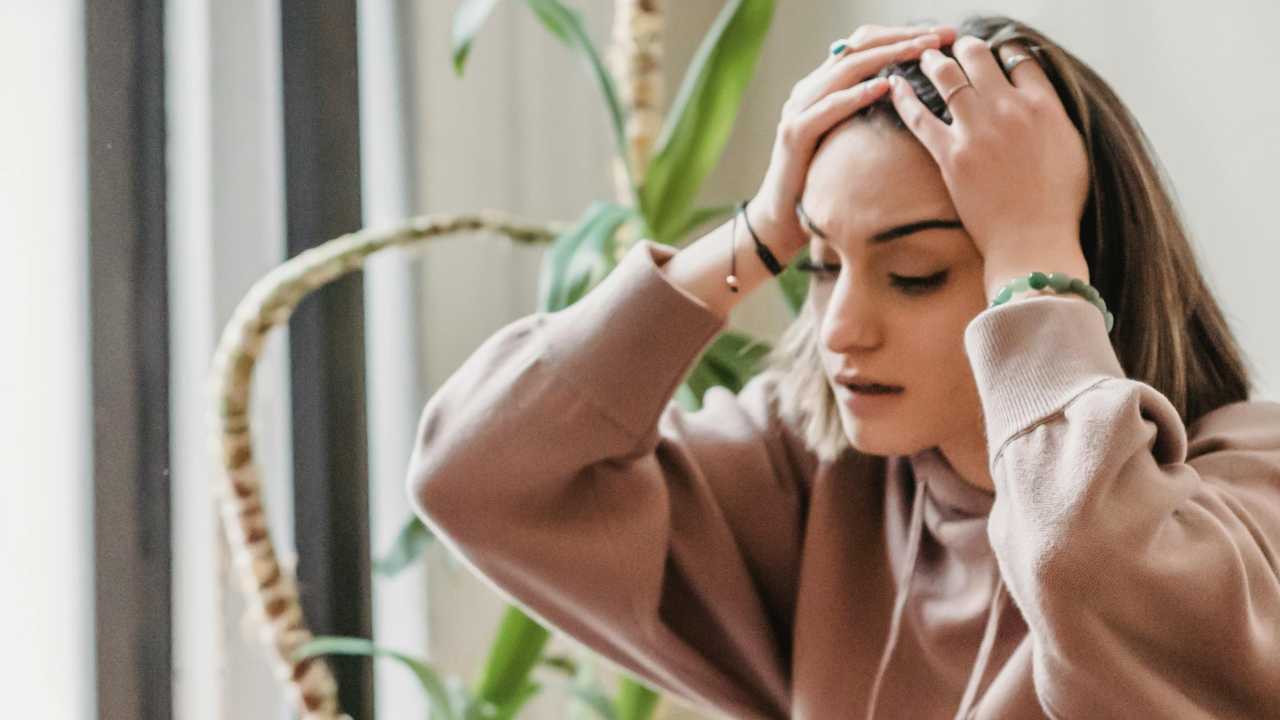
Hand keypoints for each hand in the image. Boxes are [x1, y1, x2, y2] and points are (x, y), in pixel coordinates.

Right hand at [749, 23, 958, 258]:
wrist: (782, 218)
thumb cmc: (823, 181)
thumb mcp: (852, 139)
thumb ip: (872, 113)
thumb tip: (919, 99)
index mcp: (823, 86)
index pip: (865, 45)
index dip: (904, 35)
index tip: (943, 37)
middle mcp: (809, 90)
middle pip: (858, 48)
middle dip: (903, 39)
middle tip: (939, 37)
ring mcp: (798, 109)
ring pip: (846, 70)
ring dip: (887, 57)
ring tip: (921, 52)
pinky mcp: (794, 135)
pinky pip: (828, 108)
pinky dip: (856, 95)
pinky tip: (884, 87)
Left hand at [885, 36, 1088, 272]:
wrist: (1032, 241)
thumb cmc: (1058, 205)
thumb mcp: (1073, 150)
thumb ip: (1055, 118)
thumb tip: (1042, 103)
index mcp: (1044, 106)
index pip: (1020, 59)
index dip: (1004, 53)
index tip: (995, 56)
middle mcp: (1009, 109)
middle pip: (980, 58)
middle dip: (965, 48)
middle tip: (956, 48)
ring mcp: (977, 130)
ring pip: (948, 77)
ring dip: (934, 62)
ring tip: (926, 57)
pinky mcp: (950, 155)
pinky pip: (919, 116)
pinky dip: (903, 97)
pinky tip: (894, 85)